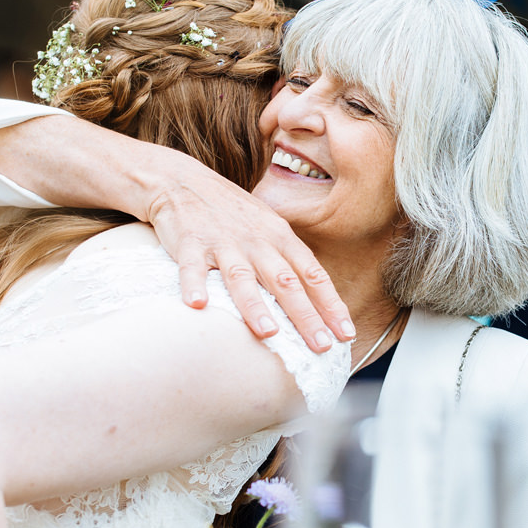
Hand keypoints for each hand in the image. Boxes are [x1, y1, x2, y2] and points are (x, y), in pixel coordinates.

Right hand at [0, 117, 353, 351]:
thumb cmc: (231, 214)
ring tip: (268, 332)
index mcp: (280, 238)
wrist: (181, 180)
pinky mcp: (189, 243)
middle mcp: (256, 240)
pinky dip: (193, 286)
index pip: (313, 275)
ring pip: (242, 276)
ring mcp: (223, 241)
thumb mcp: (267, 230)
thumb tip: (318, 302)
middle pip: (285, 282)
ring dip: (255, 305)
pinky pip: (191, 267)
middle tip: (320, 347)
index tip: (346, 335)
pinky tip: (198, 307)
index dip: (330, 305)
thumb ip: (289, 263)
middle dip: (305, 315)